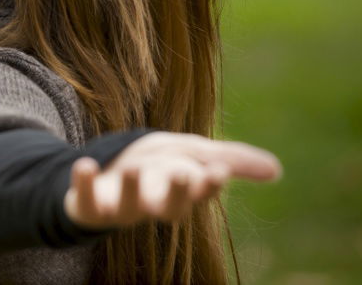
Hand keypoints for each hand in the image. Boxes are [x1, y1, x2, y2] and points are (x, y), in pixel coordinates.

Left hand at [63, 131, 281, 229]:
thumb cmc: (157, 167)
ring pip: (129, 206)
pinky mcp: (89, 204)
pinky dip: (83, 183)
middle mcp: (152, 203)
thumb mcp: (193, 155)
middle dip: (178, 193)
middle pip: (169, 206)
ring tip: (134, 170)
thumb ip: (232, 161)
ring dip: (133, 189)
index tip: (218, 170)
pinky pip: (84, 198)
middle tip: (186, 175)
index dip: (208, 183)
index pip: (198, 191)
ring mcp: (120, 206)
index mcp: (179, 191)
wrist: (106, 174)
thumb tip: (278, 169)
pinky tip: (84, 166)